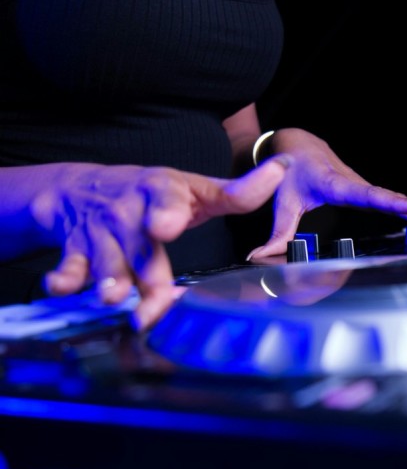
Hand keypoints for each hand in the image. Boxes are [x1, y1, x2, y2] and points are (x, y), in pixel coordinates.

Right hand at [31, 160, 288, 329]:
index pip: (165, 202)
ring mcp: (100, 233)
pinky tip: (60, 287)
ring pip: (105, 261)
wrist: (78, 189)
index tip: (165, 227)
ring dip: (108, 279)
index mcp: (159, 193)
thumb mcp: (193, 187)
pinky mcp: (76, 250)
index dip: (166, 214)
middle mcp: (128, 213)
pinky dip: (63, 278)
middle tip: (157, 299)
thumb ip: (238, 191)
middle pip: (141, 249)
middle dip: (147, 274)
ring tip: (112, 296)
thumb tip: (282, 169)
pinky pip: (67, 266)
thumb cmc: (149, 194)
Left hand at [245, 128, 406, 259]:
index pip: (368, 194)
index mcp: (337, 184)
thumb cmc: (288, 173)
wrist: (294, 145)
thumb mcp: (281, 203)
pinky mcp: (369, 190)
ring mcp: (366, 186)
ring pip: (401, 198)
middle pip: (394, 198)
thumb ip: (276, 234)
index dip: (392, 202)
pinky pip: (399, 199)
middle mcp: (357, 183)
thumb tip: (259, 256)